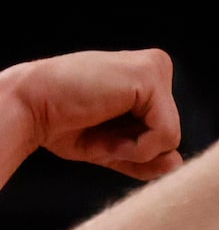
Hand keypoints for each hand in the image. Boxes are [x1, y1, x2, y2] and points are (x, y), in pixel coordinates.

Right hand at [0, 50, 181, 178]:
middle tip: (96, 126)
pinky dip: (138, 146)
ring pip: (171, 138)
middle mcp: (155, 68)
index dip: (133, 146)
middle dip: (134, 147)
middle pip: (171, 136)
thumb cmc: (64, 125)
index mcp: (147, 81)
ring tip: (99, 125)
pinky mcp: (150, 76)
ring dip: (134, 148)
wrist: (29, 109)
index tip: (98, 128)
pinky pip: (166, 134)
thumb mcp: (113, 149)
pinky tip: (106, 126)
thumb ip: (149, 159)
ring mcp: (155, 68)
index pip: (165, 133)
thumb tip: (178, 161)